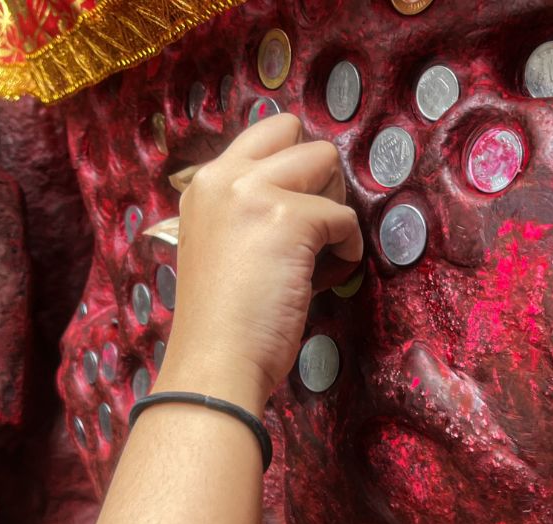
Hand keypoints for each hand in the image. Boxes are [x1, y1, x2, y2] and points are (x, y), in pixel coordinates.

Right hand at [154, 114, 361, 413]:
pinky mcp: (290, 219)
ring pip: (326, 161)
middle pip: (296, 133)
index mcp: (204, 183)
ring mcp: (256, 194)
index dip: (292, 167)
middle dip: (317, 175)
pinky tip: (322, 279)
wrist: (215, 362)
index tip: (293, 213)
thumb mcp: (220, 242)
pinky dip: (347, 249)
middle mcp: (224, 176)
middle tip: (310, 227)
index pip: (264, 133)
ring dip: (334, 205)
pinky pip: (346, 218)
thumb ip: (246, 209)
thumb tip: (302, 194)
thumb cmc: (222, 319)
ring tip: (314, 254)